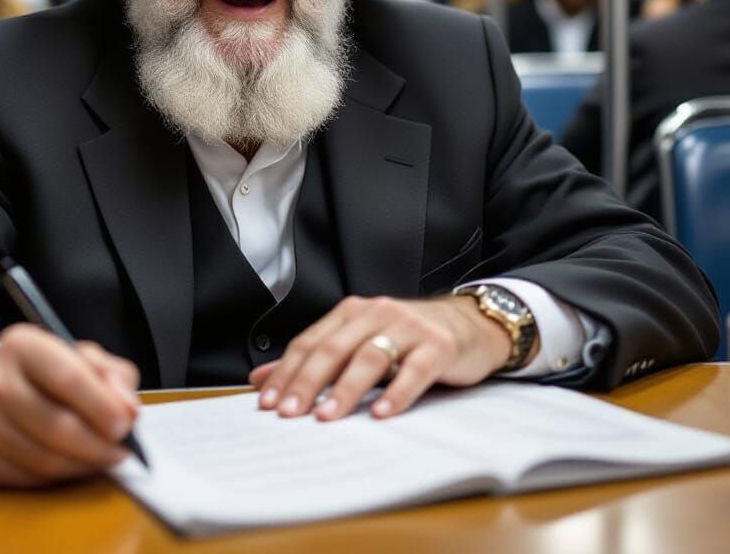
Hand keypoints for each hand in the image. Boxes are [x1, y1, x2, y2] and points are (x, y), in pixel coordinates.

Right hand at [0, 323, 140, 486]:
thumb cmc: (42, 371)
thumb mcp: (78, 355)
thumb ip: (111, 375)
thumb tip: (129, 411)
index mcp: (22, 345)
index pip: (68, 378)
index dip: (101, 406)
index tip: (126, 424)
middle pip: (55, 426)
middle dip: (97, 445)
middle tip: (121, 451)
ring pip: (43, 459)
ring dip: (82, 465)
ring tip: (103, 459)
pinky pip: (26, 478)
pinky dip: (58, 477)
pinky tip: (73, 466)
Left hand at [249, 295, 518, 421]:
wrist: (467, 324)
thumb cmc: (409, 338)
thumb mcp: (359, 341)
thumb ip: (315, 358)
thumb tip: (261, 379)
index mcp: (352, 312)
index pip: (311, 342)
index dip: (287, 371)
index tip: (268, 401)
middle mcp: (377, 313)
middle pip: (334, 348)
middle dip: (308, 382)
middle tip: (290, 413)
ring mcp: (408, 328)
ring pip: (370, 357)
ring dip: (345, 389)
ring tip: (328, 416)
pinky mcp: (438, 346)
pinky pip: (414, 370)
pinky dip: (396, 393)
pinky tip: (382, 413)